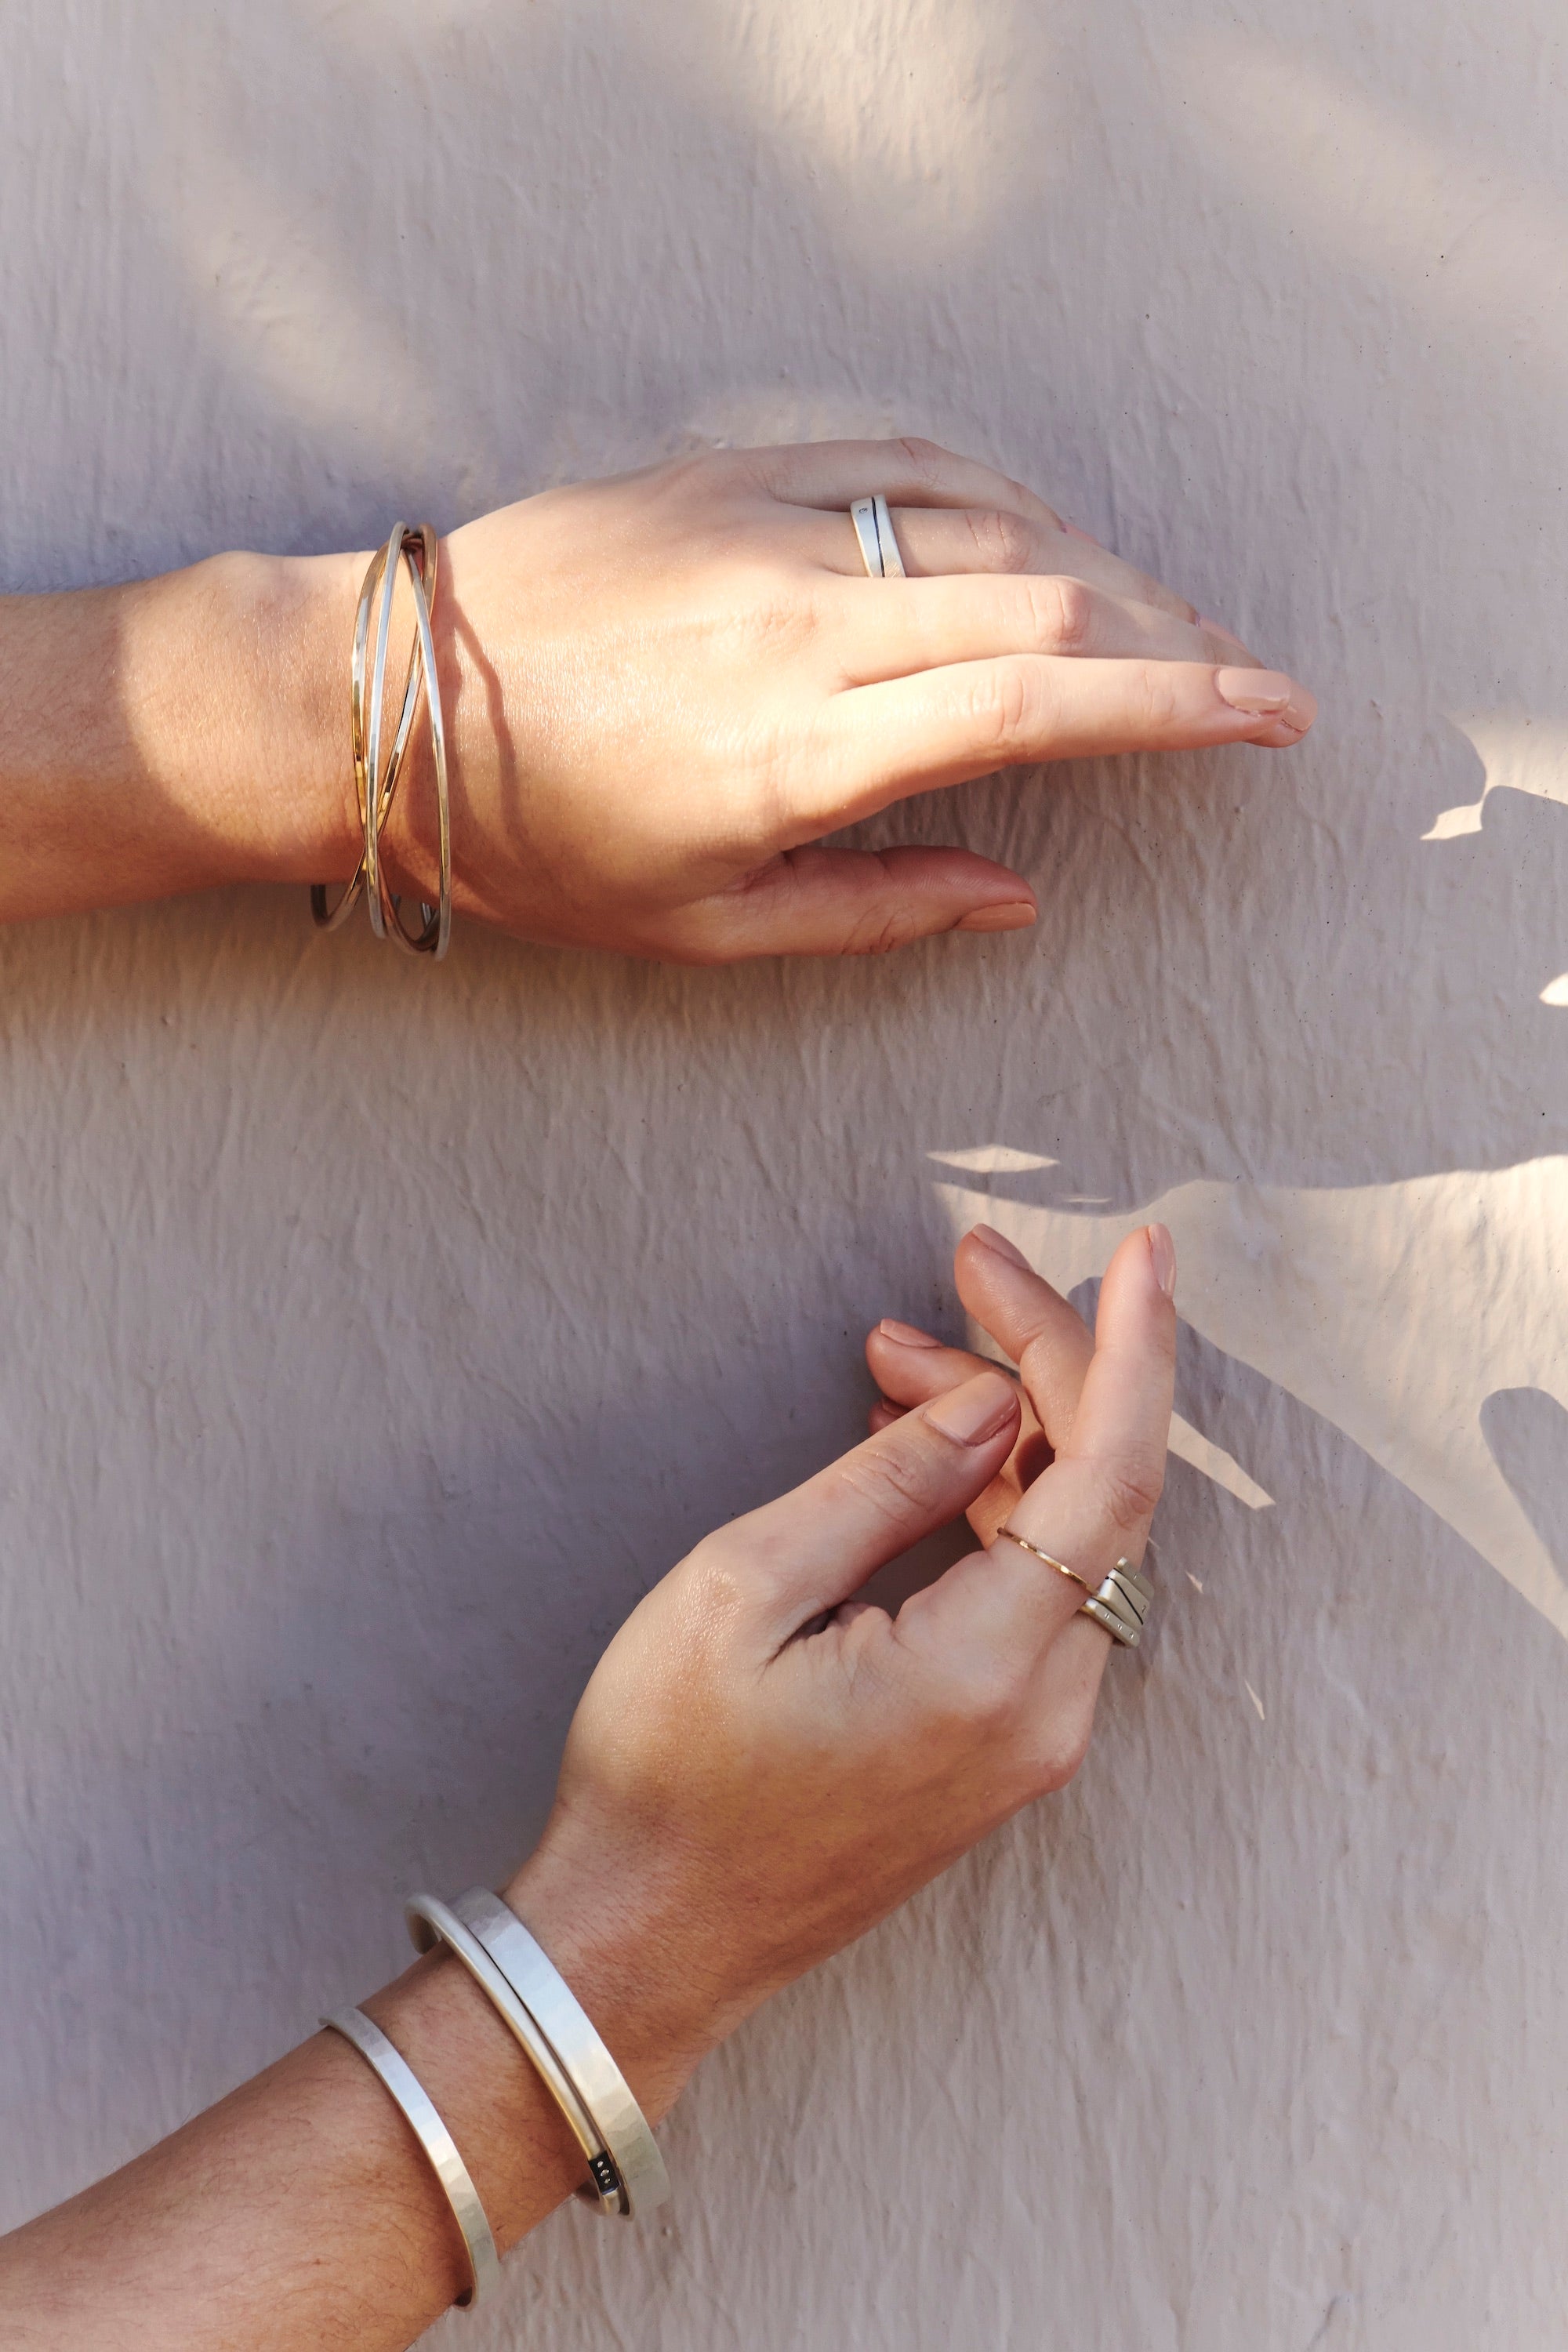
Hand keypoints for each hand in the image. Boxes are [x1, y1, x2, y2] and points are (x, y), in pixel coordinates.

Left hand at [378, 438, 1314, 960]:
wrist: (383, 704)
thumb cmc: (535, 843)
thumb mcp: (704, 927)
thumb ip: (877, 910)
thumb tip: (1018, 896)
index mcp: (799, 756)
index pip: (1038, 708)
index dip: (1178, 708)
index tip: (1269, 715)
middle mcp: (799, 627)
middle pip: (1047, 603)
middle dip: (1175, 641)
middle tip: (1242, 681)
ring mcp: (763, 531)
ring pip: (992, 523)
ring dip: (1103, 573)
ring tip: (1161, 627)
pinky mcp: (726, 473)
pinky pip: (905, 463)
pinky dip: (1003, 502)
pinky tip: (1046, 542)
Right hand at [502, 1220, 1175, 2106]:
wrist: (646, 1941)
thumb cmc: (665, 1775)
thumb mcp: (741, 1590)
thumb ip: (882, 1485)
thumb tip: (987, 1403)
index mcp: (985, 1673)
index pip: (1112, 1477)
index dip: (1132, 1348)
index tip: (1143, 1250)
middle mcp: (1042, 1713)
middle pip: (1100, 1495)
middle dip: (1036, 1364)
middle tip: (956, 1271)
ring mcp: (1029, 1739)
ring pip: (1072, 1540)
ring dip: (1007, 1430)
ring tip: (898, 1359)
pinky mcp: (1000, 1746)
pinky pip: (1039, 1593)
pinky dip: (997, 1504)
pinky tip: (923, 1452)